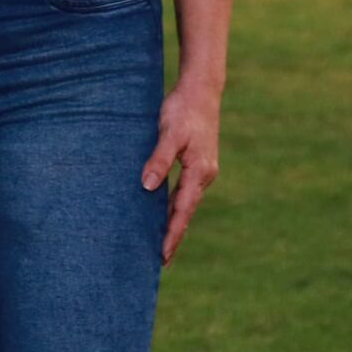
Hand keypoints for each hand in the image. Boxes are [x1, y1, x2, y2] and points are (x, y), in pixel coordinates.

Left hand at [139, 82, 221, 267]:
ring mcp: (203, 171)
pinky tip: (163, 215)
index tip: (162, 256)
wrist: (201, 90)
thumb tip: (147, 187)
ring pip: (185, 204)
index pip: (182, 211)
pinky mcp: (197, 164)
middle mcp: (204, 175)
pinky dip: (174, 207)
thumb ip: (159, 160)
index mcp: (199, 172)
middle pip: (185, 213)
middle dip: (173, 236)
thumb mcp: (168, 133)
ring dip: (173, 223)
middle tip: (158, 262)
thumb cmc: (183, 109)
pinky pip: (184, 192)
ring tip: (159, 245)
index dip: (171, 234)